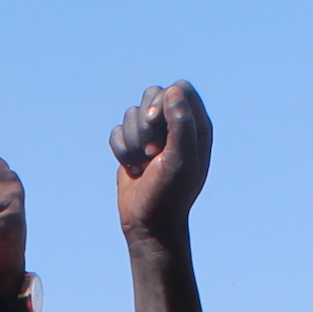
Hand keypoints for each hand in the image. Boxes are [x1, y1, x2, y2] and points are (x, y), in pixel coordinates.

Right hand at [111, 82, 210, 239]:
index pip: (180, 89)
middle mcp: (174, 126)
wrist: (151, 223)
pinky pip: (117, 131)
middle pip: (152, 95)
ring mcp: (152, 135)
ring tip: (144, 164)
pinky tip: (133, 169)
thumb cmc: (171, 194)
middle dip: (145, 122)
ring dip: (133, 142)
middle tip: (153, 151)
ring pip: (131, 113)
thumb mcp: (182, 159)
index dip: (164, 100)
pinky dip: (121, 151)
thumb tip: (172, 91)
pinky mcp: (132, 146)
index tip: (157, 122)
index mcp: (196, 126)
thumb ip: (181, 123)